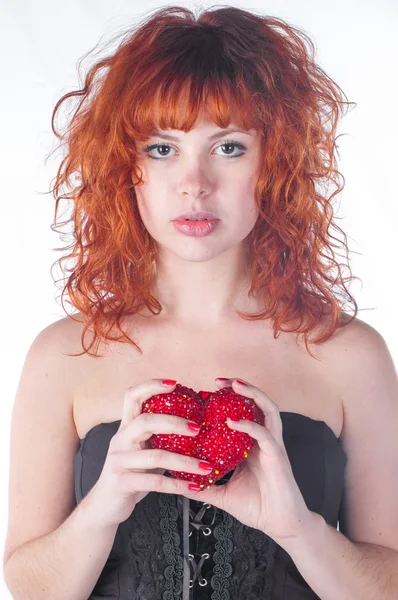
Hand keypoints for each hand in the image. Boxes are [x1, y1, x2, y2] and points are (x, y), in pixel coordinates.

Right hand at [86, 379, 213, 527]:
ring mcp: (119, 461)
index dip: (151, 386)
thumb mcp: (141, 450)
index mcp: (126, 427)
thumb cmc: (130, 473)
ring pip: (156, 456)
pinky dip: (178, 485)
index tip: (175, 384)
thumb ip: (158, 437)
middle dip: (174, 423)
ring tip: (206, 466)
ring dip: (185, 461)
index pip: (132, 396)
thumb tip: (194, 423)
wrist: (105, 505)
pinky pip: (155, 481)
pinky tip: (194, 487)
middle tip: (198, 428)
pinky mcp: (122, 483)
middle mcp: (120, 440)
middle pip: (145, 421)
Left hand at [184, 378, 312, 544]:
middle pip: (257, 403)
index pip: (243, 413)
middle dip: (241, 387)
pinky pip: (265, 434)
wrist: (281, 526)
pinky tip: (233, 420)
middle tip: (219, 381)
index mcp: (252, 445)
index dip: (228, 399)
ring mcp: (273, 446)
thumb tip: (179, 484)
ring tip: (234, 385)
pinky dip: (249, 424)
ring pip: (268, 410)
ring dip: (252, 394)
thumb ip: (204, 486)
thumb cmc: (258, 507)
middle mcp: (264, 440)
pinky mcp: (277, 457)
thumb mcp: (223, 494)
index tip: (206, 392)